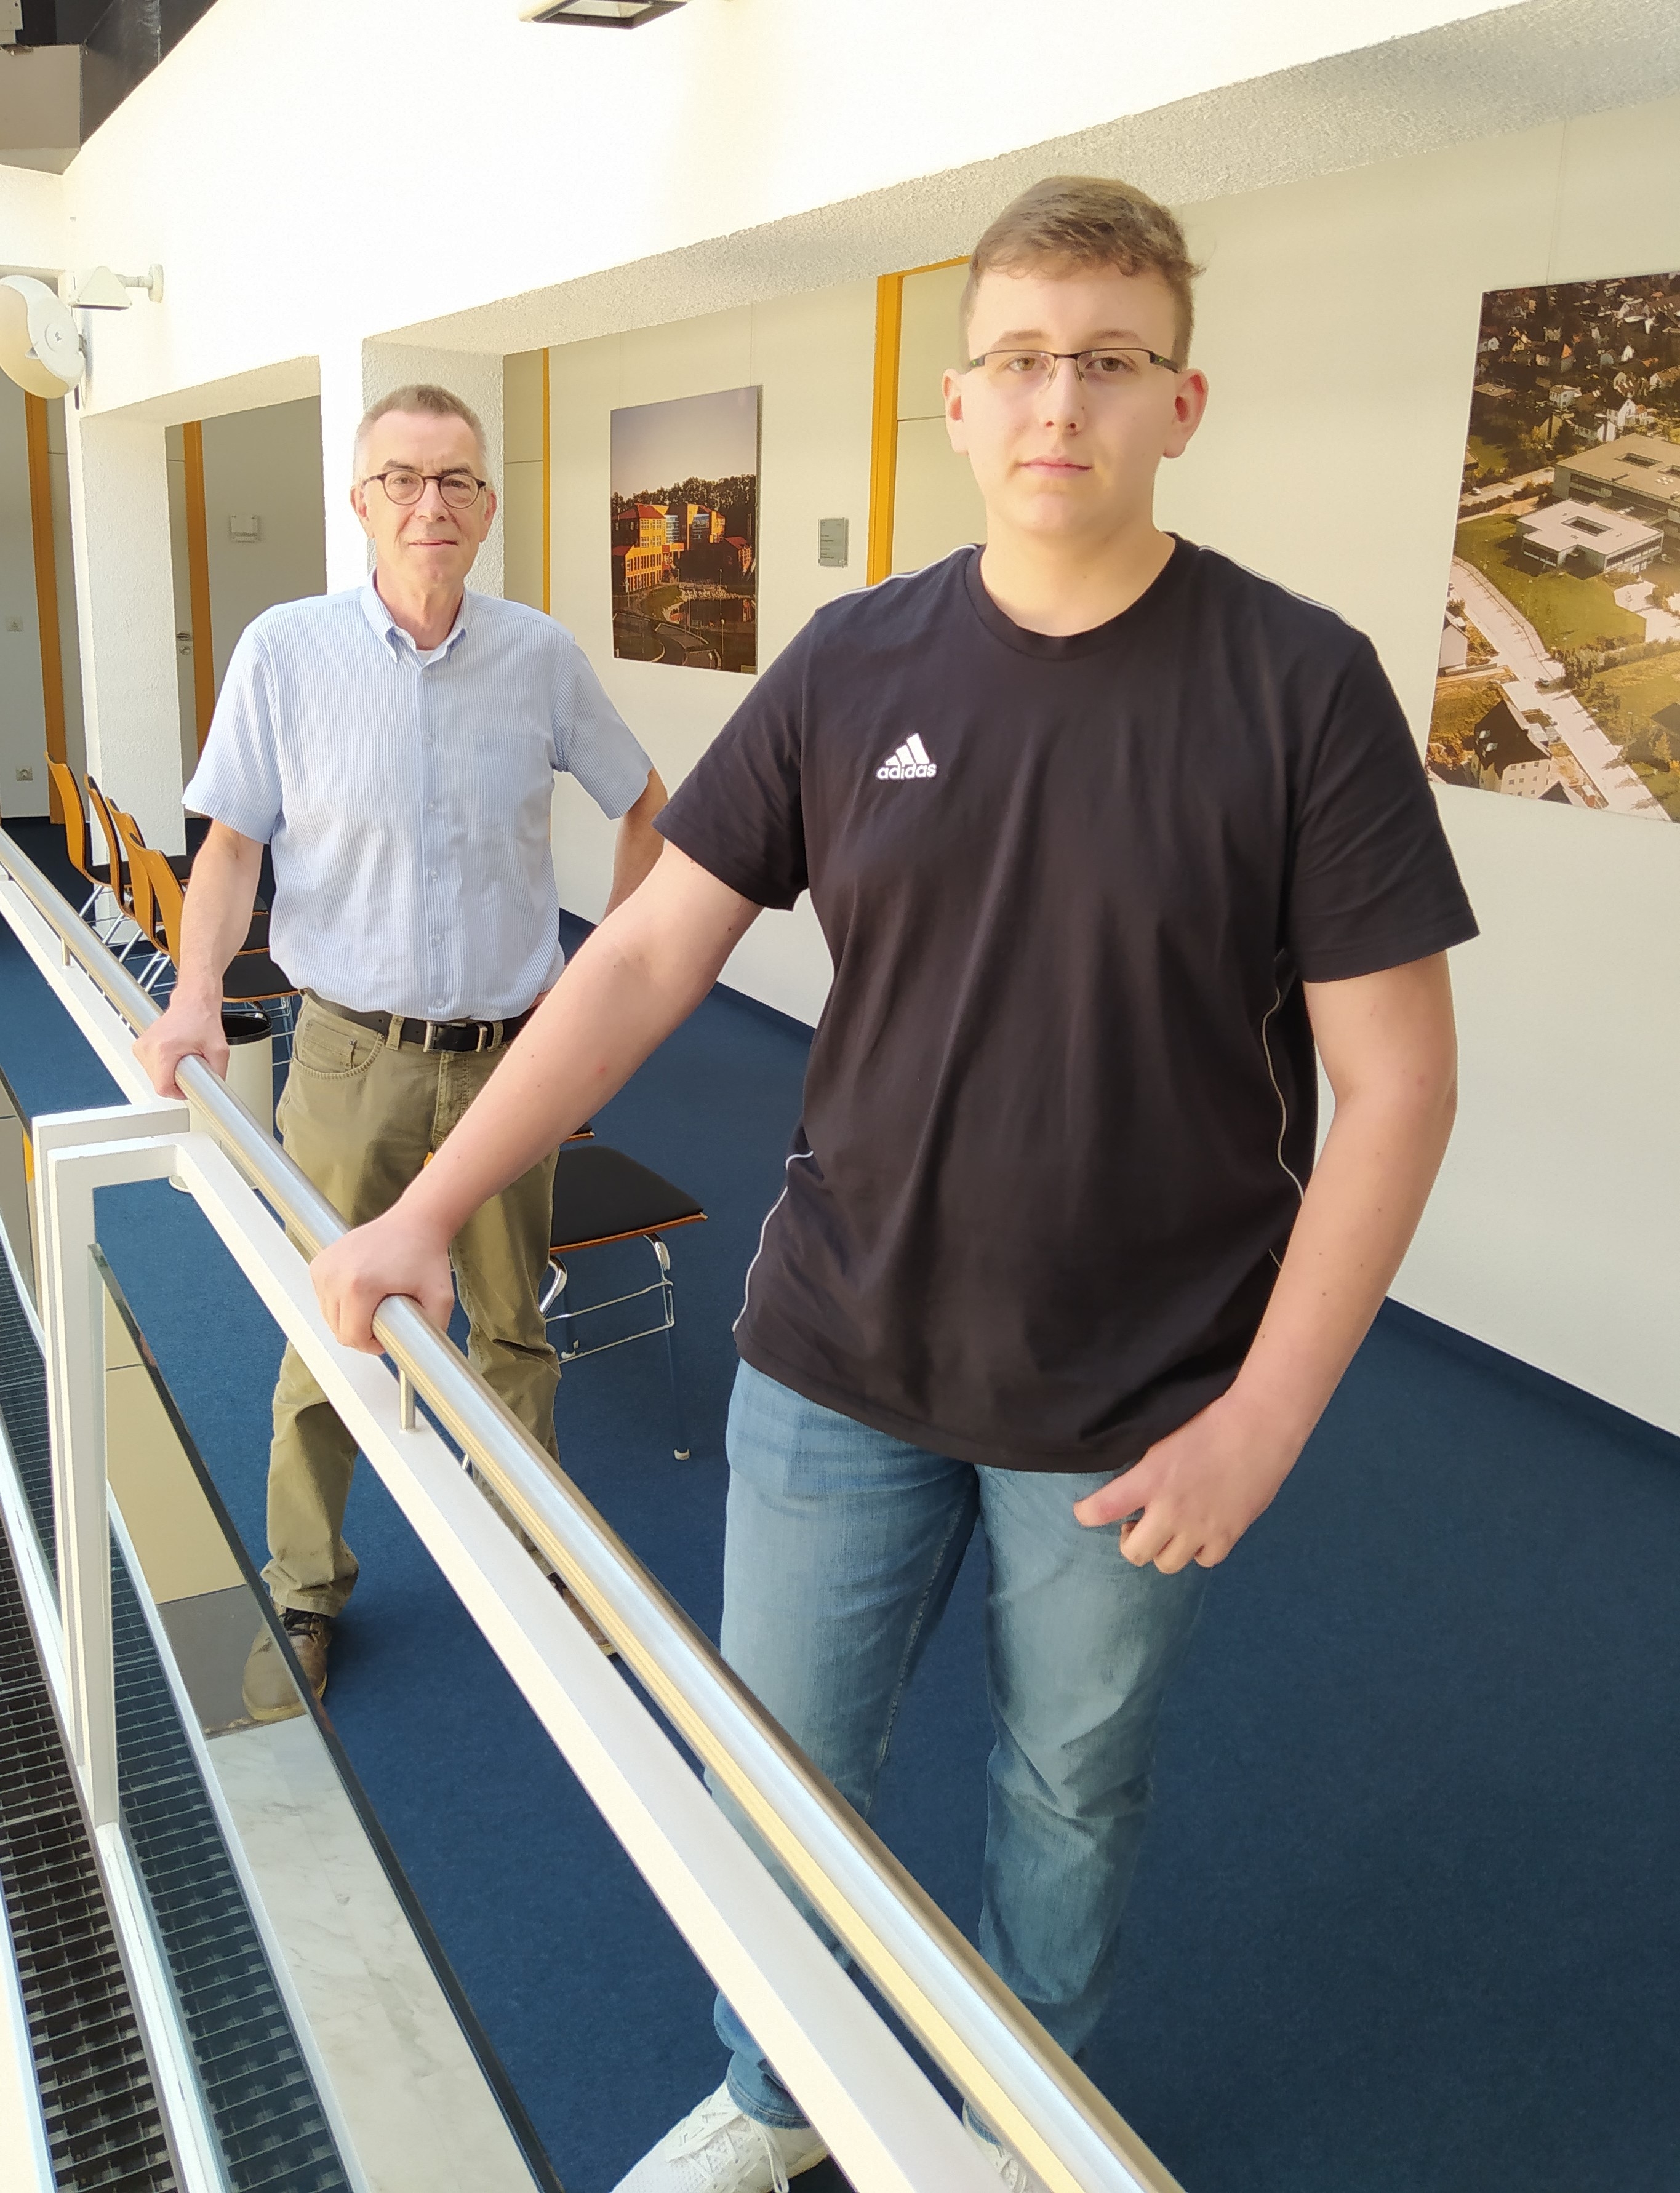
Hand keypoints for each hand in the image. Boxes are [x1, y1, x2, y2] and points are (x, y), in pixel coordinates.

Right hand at [134, 996, 227, 1097]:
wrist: (192, 1002)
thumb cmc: (202, 1018)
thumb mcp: (219, 1049)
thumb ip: (218, 1073)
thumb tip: (215, 1090)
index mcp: (162, 1049)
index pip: (163, 1087)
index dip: (180, 1092)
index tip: (189, 1088)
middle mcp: (147, 1047)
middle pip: (159, 1083)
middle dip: (178, 1080)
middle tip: (191, 1066)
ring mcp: (142, 1047)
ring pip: (155, 1077)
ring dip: (171, 1074)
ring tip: (183, 1057)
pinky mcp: (141, 1047)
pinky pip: (152, 1068)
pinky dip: (165, 1067)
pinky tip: (175, 1055)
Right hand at [311, 1209, 455, 1353]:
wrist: (414, 1222)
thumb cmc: (426, 1255)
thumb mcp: (440, 1299)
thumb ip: (430, 1333)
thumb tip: (416, 1361)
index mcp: (358, 1285)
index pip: (352, 1337)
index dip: (373, 1344)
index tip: (388, 1334)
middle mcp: (335, 1274)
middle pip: (338, 1329)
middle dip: (362, 1332)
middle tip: (386, 1316)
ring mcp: (324, 1267)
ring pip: (329, 1316)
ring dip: (350, 1317)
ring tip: (375, 1301)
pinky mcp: (320, 1263)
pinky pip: (325, 1299)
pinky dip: (341, 1302)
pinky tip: (361, 1290)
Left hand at [1074, 1393, 1299, 1572]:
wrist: (1259, 1425)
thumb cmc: (1210, 1419)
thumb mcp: (1163, 1437)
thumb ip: (1144, 1467)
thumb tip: (1128, 1482)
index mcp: (1150, 1480)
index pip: (1102, 1509)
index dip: (1086, 1514)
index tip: (1085, 1512)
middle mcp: (1171, 1511)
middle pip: (1135, 1553)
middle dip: (1131, 1540)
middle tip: (1138, 1522)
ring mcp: (1201, 1528)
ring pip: (1167, 1563)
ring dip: (1163, 1548)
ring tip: (1169, 1529)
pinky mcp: (1229, 1535)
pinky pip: (1204, 1560)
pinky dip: (1198, 1550)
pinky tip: (1199, 1532)